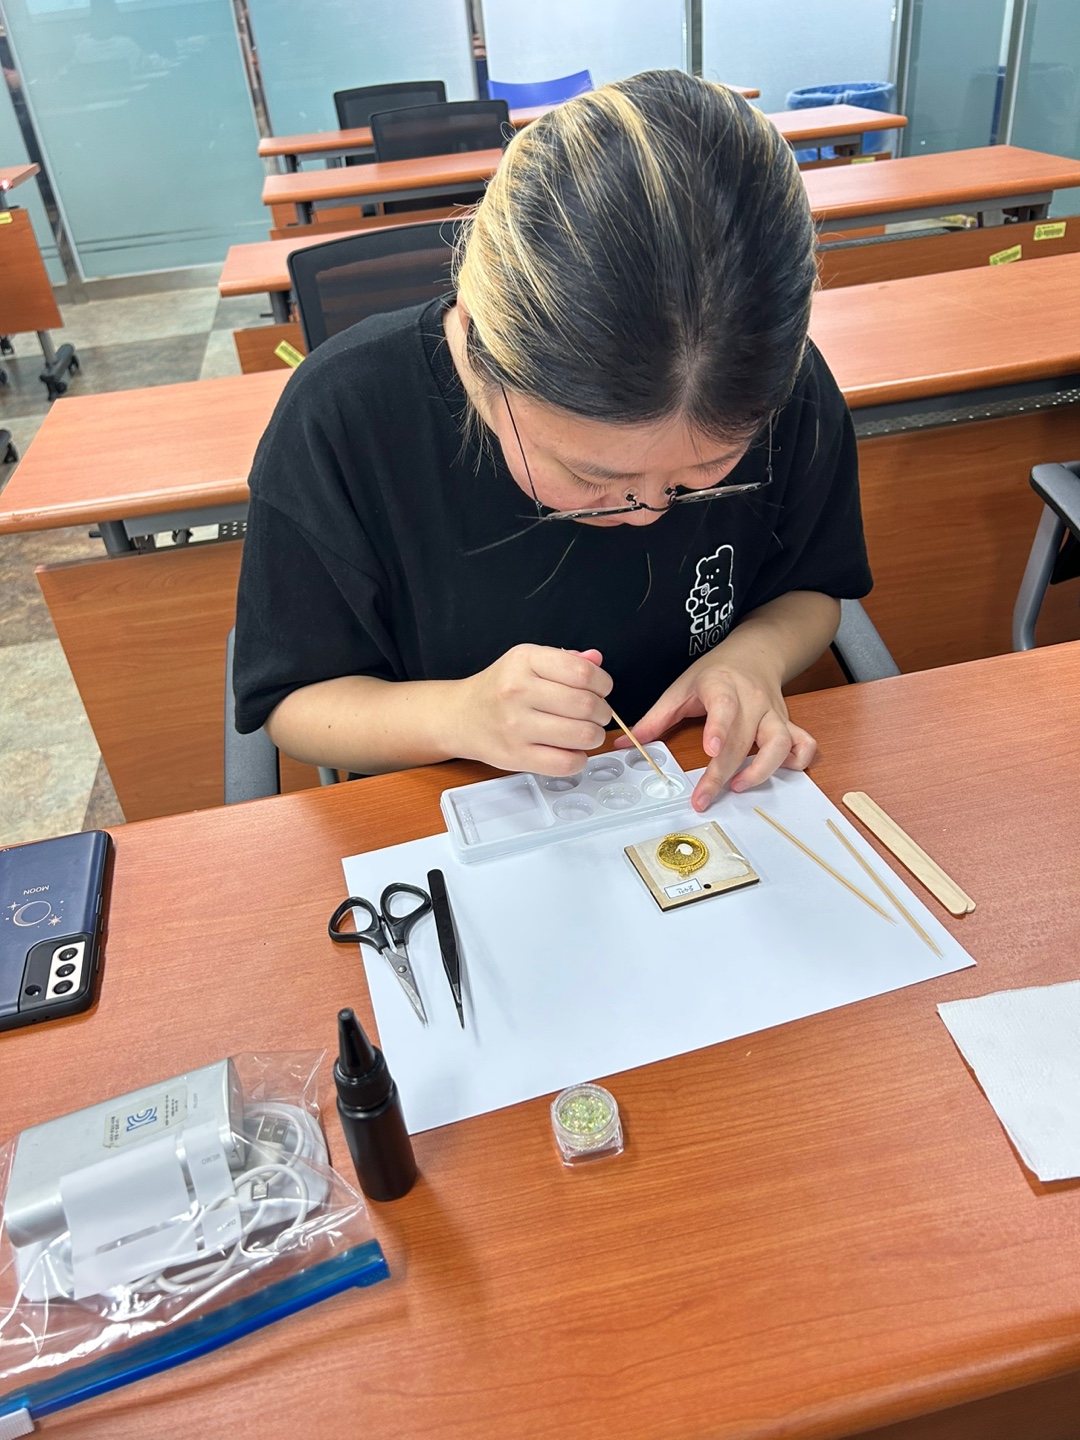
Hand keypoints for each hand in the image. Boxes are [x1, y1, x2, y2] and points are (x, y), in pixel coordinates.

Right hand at [451, 645, 611, 775]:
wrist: (461, 716)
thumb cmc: (499, 689)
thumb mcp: (527, 662)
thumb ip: (565, 660)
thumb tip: (597, 660)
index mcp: (524, 661)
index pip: (583, 672)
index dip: (603, 684)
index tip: (602, 690)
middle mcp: (518, 691)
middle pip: (586, 705)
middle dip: (602, 712)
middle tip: (597, 714)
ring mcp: (516, 725)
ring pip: (581, 735)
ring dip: (594, 736)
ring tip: (586, 732)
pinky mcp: (516, 755)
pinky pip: (566, 763)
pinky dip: (579, 760)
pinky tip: (572, 751)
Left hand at [614, 658, 815, 810]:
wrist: (755, 653)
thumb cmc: (714, 673)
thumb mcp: (680, 688)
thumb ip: (654, 719)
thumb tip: (623, 744)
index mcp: (722, 686)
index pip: (724, 706)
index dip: (719, 728)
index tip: (710, 750)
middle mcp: (752, 700)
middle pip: (742, 739)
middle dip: (723, 772)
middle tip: (702, 797)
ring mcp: (773, 712)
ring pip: (780, 743)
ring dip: (762, 769)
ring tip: (738, 786)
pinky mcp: (787, 723)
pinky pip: (802, 743)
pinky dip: (797, 761)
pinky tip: (778, 772)